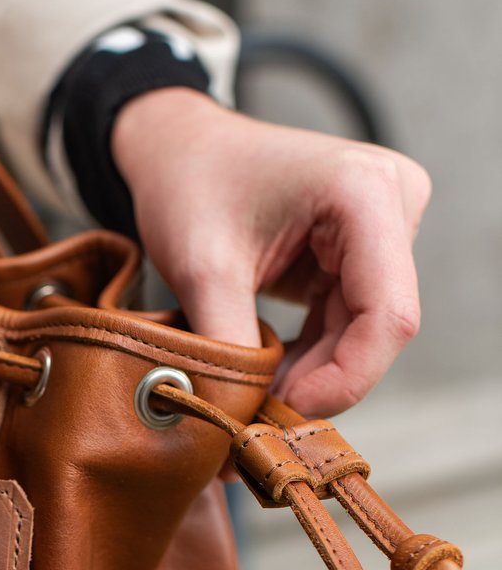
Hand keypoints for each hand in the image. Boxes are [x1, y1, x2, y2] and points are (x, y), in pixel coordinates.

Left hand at [111, 89, 430, 414]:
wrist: (176, 149)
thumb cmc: (187, 186)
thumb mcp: (201, 271)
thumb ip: (229, 349)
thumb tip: (239, 420)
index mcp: (365, 193)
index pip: (388, 316)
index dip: (344, 379)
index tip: (284, 410)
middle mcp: (392, 202)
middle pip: (379, 328)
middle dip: (323, 379)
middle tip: (261, 413)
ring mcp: (384, 225)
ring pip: (365, 332)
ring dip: (315, 372)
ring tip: (258, 392)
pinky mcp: (364, 248)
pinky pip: (350, 321)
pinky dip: (312, 355)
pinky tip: (271, 370)